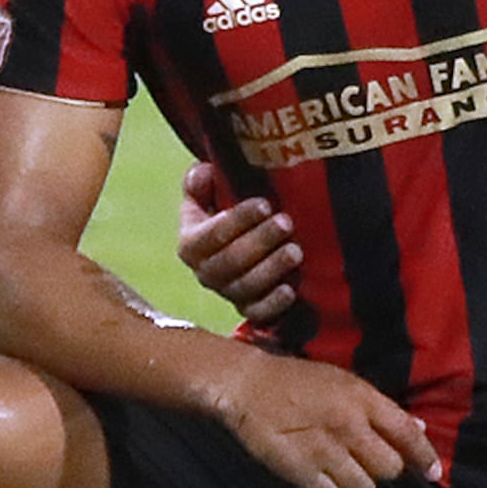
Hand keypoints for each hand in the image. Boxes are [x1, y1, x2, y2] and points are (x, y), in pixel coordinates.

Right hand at [176, 157, 302, 323]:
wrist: (242, 248)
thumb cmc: (228, 217)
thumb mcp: (209, 196)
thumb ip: (200, 183)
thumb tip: (203, 173)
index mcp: (191, 244)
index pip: (210, 234)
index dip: (236, 220)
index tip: (264, 204)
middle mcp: (206, 272)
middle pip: (229, 261)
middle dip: (259, 241)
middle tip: (286, 222)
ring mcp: (228, 293)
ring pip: (245, 287)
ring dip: (271, 269)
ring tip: (295, 250)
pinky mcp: (250, 310)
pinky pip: (258, 314)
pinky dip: (273, 304)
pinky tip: (291, 290)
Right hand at [211, 343, 441, 487]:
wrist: (247, 386)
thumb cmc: (298, 380)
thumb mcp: (344, 382)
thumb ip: (380, 408)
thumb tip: (416, 429)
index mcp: (362, 400)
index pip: (407, 434)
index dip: (425, 457)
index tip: (434, 473)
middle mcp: (349, 427)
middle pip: (389, 468)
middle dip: (386, 468)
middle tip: (371, 460)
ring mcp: (324, 451)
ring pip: (363, 486)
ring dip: (359, 481)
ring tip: (343, 467)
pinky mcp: (299, 470)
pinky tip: (323, 476)